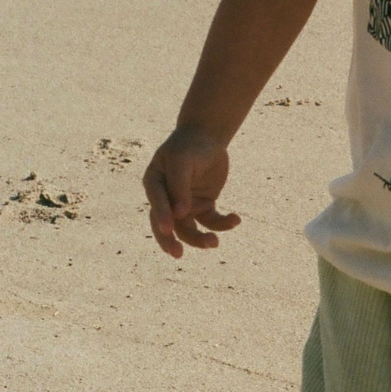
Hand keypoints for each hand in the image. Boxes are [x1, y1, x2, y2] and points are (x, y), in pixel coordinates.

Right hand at [143, 125, 240, 258]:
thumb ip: (179, 185)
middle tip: (178, 254)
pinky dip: (223, 223)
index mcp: (154, 183)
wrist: (207, 137)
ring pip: (189, 229)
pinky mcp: (203, 206)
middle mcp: (166, 198)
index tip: (169, 229)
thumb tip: (180, 215)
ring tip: (214, 242)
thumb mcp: (183, 160)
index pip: (156, 203)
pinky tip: (236, 219)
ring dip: (200, 238)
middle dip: (171, 241)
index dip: (162, 216)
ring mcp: (184, 205)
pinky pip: (212, 221)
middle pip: (166, 225)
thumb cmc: (190, 146)